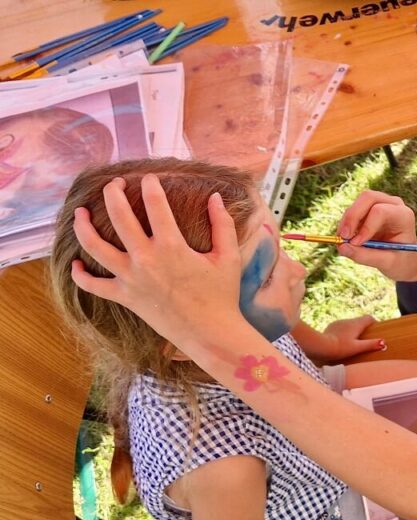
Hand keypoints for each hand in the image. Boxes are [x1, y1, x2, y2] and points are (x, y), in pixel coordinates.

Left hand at [71, 174, 243, 348]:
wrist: (210, 333)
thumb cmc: (222, 296)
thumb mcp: (228, 257)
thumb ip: (223, 225)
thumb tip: (216, 198)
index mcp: (172, 246)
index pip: (155, 205)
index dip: (151, 186)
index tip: (150, 178)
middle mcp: (146, 259)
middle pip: (118, 216)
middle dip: (113, 193)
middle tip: (114, 184)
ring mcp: (131, 279)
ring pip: (95, 247)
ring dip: (83, 226)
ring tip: (81, 212)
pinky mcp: (125, 298)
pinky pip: (93, 285)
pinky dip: (81, 274)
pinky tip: (77, 262)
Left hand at [315, 315, 385, 362]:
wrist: (321, 346)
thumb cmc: (340, 348)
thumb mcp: (357, 348)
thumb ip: (370, 345)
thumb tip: (383, 342)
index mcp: (356, 324)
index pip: (369, 318)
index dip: (374, 323)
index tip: (375, 331)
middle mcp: (348, 320)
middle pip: (360, 321)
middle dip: (363, 329)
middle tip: (365, 339)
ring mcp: (339, 322)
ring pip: (350, 324)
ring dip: (353, 331)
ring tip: (353, 342)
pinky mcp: (331, 326)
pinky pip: (341, 327)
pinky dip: (344, 333)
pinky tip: (342, 342)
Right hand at [337, 190, 416, 280]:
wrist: (405, 260)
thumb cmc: (401, 261)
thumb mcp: (387, 263)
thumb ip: (366, 256)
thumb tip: (342, 247)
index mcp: (403, 216)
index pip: (381, 211)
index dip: (366, 226)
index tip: (356, 244)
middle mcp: (392, 204)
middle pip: (367, 197)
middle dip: (352, 217)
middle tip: (342, 238)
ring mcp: (380, 204)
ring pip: (357, 204)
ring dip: (346, 223)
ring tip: (343, 243)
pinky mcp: (368, 210)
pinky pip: (352, 212)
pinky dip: (346, 225)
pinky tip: (347, 241)